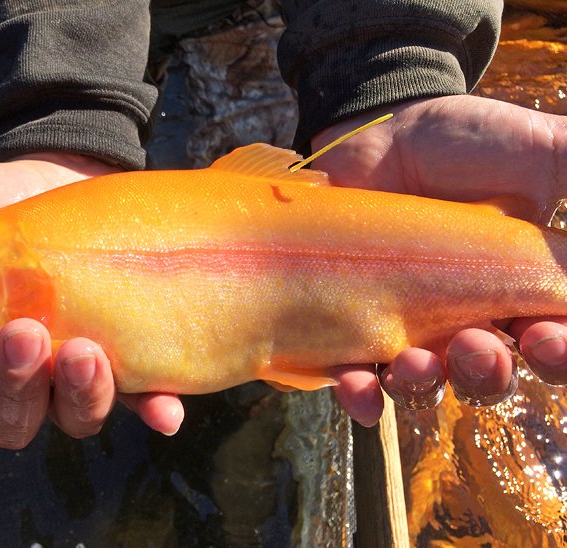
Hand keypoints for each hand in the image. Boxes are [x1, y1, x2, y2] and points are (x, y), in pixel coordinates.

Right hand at [0, 153, 183, 446]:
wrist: (64, 174)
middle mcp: (16, 377)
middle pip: (6, 422)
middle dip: (13, 388)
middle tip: (26, 333)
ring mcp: (72, 372)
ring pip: (70, 419)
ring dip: (77, 397)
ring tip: (83, 351)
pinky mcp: (126, 355)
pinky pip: (138, 398)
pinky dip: (150, 409)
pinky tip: (164, 409)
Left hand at [311, 95, 566, 424]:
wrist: (382, 131)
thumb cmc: (466, 142)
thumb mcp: (543, 153)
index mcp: (520, 290)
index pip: (552, 346)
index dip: (558, 356)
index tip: (547, 338)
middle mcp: (466, 317)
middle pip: (487, 377)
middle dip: (488, 373)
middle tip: (477, 344)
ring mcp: (407, 323)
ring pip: (423, 383)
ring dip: (424, 385)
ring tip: (415, 363)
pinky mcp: (356, 321)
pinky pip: (358, 373)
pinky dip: (361, 393)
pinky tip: (360, 389)